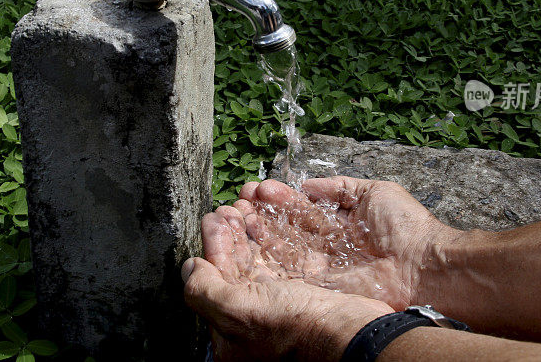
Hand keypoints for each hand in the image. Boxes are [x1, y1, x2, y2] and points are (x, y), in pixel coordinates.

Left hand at [182, 207, 391, 361]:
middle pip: (236, 270)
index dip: (213, 247)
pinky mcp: (303, 296)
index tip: (213, 218)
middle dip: (230, 236)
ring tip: (246, 205)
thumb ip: (205, 289)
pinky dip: (275, 240)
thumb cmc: (295, 327)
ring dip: (250, 232)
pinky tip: (271, 219)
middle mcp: (254, 323)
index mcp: (233, 335)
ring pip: (259, 262)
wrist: (352, 335)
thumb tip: (188, 268)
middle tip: (228, 208)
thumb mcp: (237, 312)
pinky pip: (282, 263)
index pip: (215, 282)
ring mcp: (280, 309)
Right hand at [236, 176, 462, 308]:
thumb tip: (308, 185)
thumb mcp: (373, 191)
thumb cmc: (406, 225)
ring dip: (259, 230)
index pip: (303, 210)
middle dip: (263, 212)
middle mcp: (328, 245)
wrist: (423, 265)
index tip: (259, 187)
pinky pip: (289, 271)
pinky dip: (267, 255)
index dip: (281, 199)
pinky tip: (250, 236)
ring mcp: (323, 267)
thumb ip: (338, 187)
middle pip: (288, 228)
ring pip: (283, 248)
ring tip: (238, 212)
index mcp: (340, 223)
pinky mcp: (321, 287)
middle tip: (241, 197)